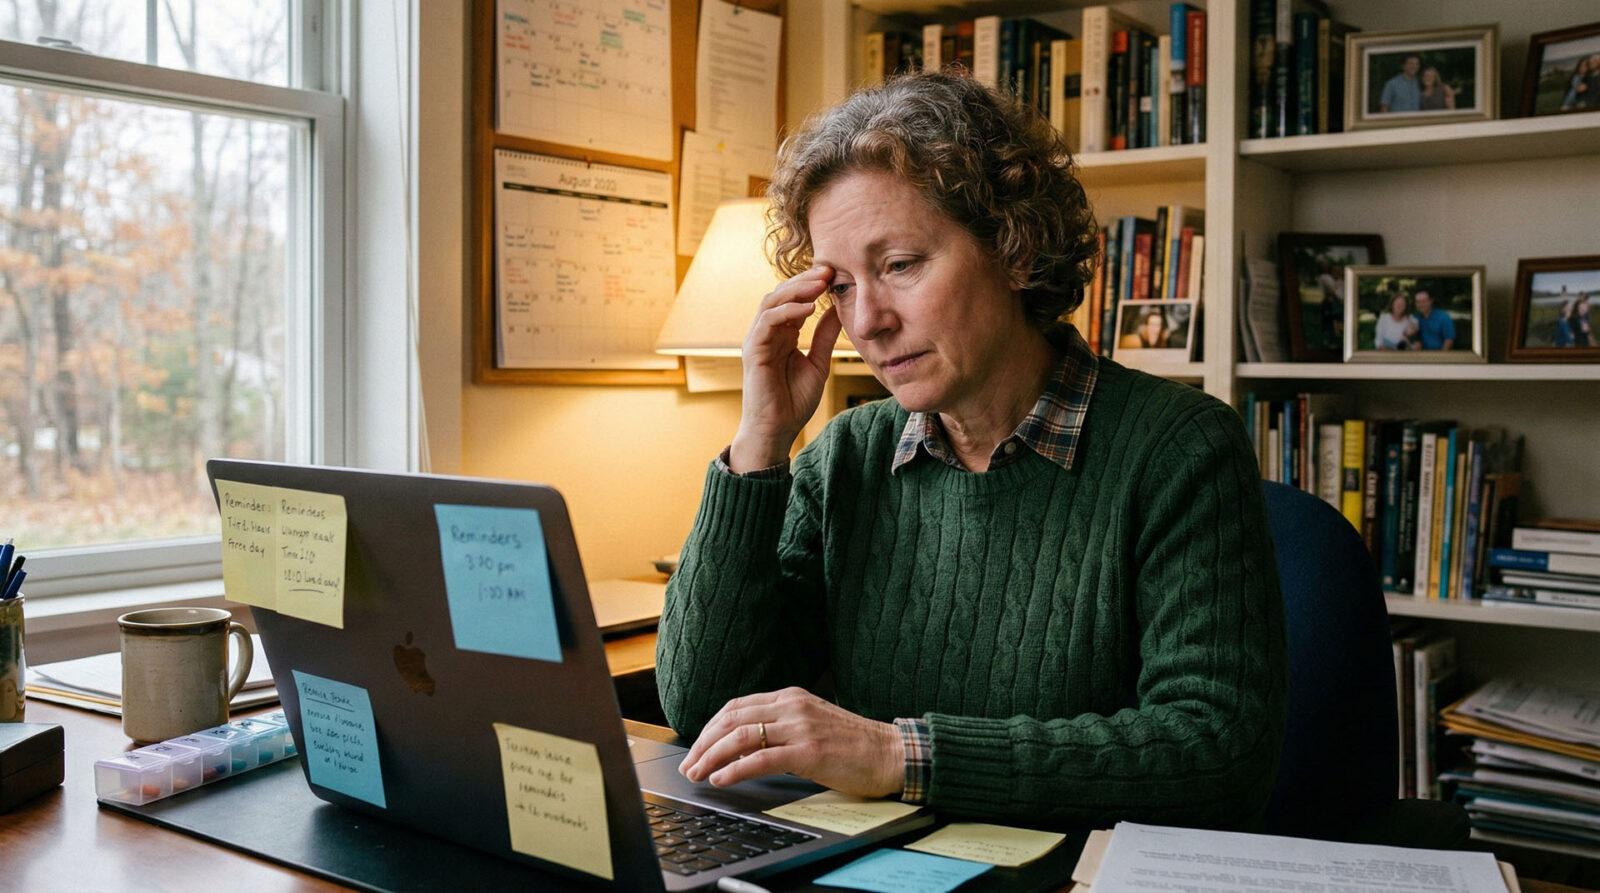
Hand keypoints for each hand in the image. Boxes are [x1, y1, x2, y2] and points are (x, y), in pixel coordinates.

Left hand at [678, 687, 902, 798]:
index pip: (737, 707)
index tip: (696, 747)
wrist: (891, 752)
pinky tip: (721, 778)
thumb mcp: (812, 724)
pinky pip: (760, 758)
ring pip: (740, 736)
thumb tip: (744, 746)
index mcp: (791, 696)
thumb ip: (782, 727)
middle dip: (703, 743)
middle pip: (731, 719)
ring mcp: (800, 726)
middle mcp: (792, 706)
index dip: (710, 728)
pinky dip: (734, 769)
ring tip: (697, 773)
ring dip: (711, 756)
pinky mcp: (808, 751)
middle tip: (688, 764)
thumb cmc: (855, 744)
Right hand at [728, 267, 843, 472]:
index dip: (812, 285)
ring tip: (820, 283)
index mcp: (782, 334)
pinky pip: (766, 322)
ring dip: (796, 290)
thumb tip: (838, 309)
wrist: (777, 431)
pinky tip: (808, 308)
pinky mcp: (752, 351)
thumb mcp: (818, 363)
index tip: (836, 275)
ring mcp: (757, 340)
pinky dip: (787, 312)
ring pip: (771, 301)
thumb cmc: (794, 402)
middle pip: (781, 294)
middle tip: (829, 270)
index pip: (794, 299)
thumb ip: (824, 337)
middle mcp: (767, 333)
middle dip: (804, 280)